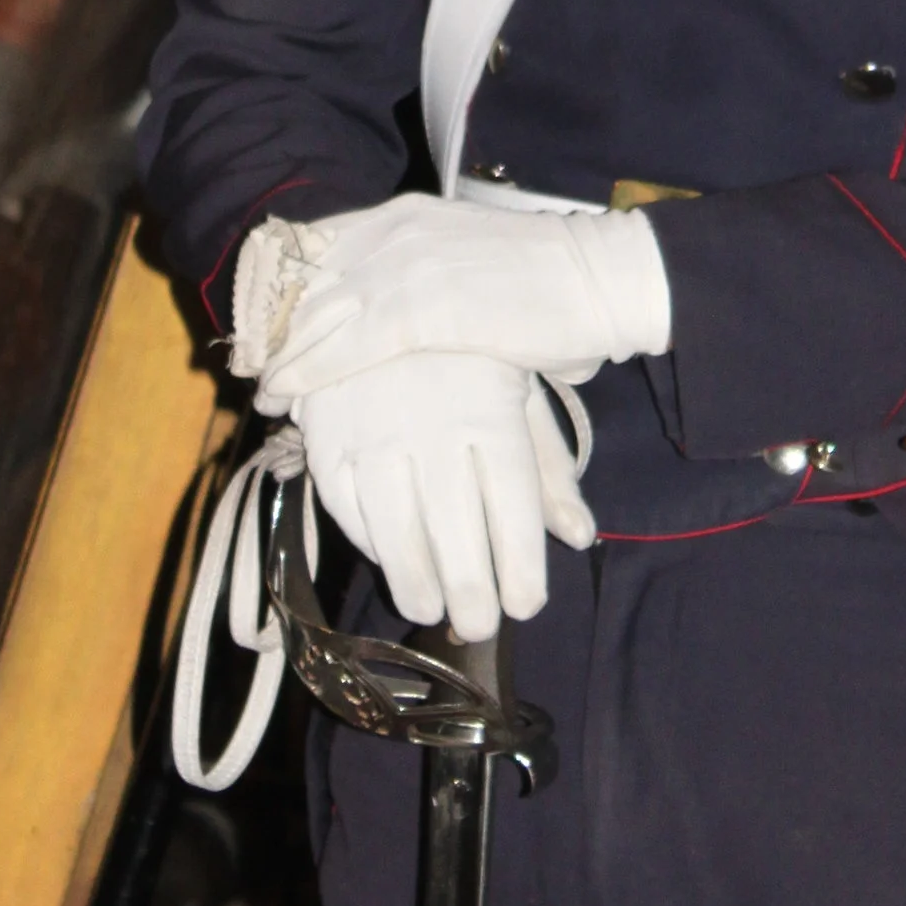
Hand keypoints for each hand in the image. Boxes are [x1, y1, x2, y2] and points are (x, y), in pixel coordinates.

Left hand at [246, 193, 670, 406]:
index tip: (259, 320)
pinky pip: (342, 346)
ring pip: (313, 312)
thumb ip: (427, 280)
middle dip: (270, 322)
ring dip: (278, 353)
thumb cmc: (553, 284)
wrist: (602, 281)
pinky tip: (280, 395)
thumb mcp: (471, 264)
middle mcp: (395, 230)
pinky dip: (304, 373)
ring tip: (258, 386)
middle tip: (246, 359)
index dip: (284, 284)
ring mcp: (404, 266)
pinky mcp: (418, 310)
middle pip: (305, 276)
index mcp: (408, 214)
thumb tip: (405, 315)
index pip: (320, 244)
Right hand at [289, 348, 594, 643]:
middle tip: (478, 626)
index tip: (527, 605)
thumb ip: (549, 468)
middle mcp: (431, 419)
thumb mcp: (521, 394)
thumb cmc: (470, 350)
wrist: (383, 279)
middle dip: (469, 587)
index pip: (511, 500)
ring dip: (412, 574)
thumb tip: (580, 536)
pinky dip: (363, 537)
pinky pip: (341, 497)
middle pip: (454, 522)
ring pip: (392, 520)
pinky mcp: (325, 427)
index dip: (520, 562)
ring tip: (429, 608)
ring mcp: (372, 424)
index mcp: (489, 407)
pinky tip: (385, 556)